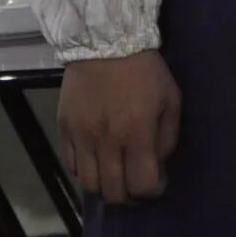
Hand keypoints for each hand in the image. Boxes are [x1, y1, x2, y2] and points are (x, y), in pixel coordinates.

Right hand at [58, 49, 181, 204]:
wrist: (105, 40)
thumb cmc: (145, 69)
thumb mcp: (171, 99)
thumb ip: (167, 137)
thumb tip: (157, 164)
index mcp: (136, 133)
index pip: (142, 185)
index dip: (153, 191)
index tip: (158, 181)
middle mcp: (106, 141)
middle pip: (113, 193)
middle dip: (130, 196)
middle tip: (137, 184)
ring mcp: (82, 136)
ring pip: (90, 185)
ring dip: (105, 186)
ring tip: (116, 175)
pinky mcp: (64, 128)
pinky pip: (72, 164)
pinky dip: (86, 169)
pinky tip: (98, 159)